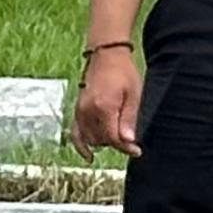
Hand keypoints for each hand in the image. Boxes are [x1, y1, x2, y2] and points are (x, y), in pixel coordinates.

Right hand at [73, 42, 142, 157]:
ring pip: (90, 139)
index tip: (137, 151)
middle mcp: (88, 112)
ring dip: (103, 142)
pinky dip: (81, 145)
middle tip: (130, 139)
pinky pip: (75, 133)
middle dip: (116, 143)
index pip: (113, 138)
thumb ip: (129, 119)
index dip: (126, 147)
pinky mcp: (77, 111)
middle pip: (102, 140)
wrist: (105, 56)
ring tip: (116, 136)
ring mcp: (80, 112)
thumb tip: (128, 140)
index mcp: (104, 107)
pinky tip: (89, 156)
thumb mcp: (133, 94)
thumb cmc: (123, 72)